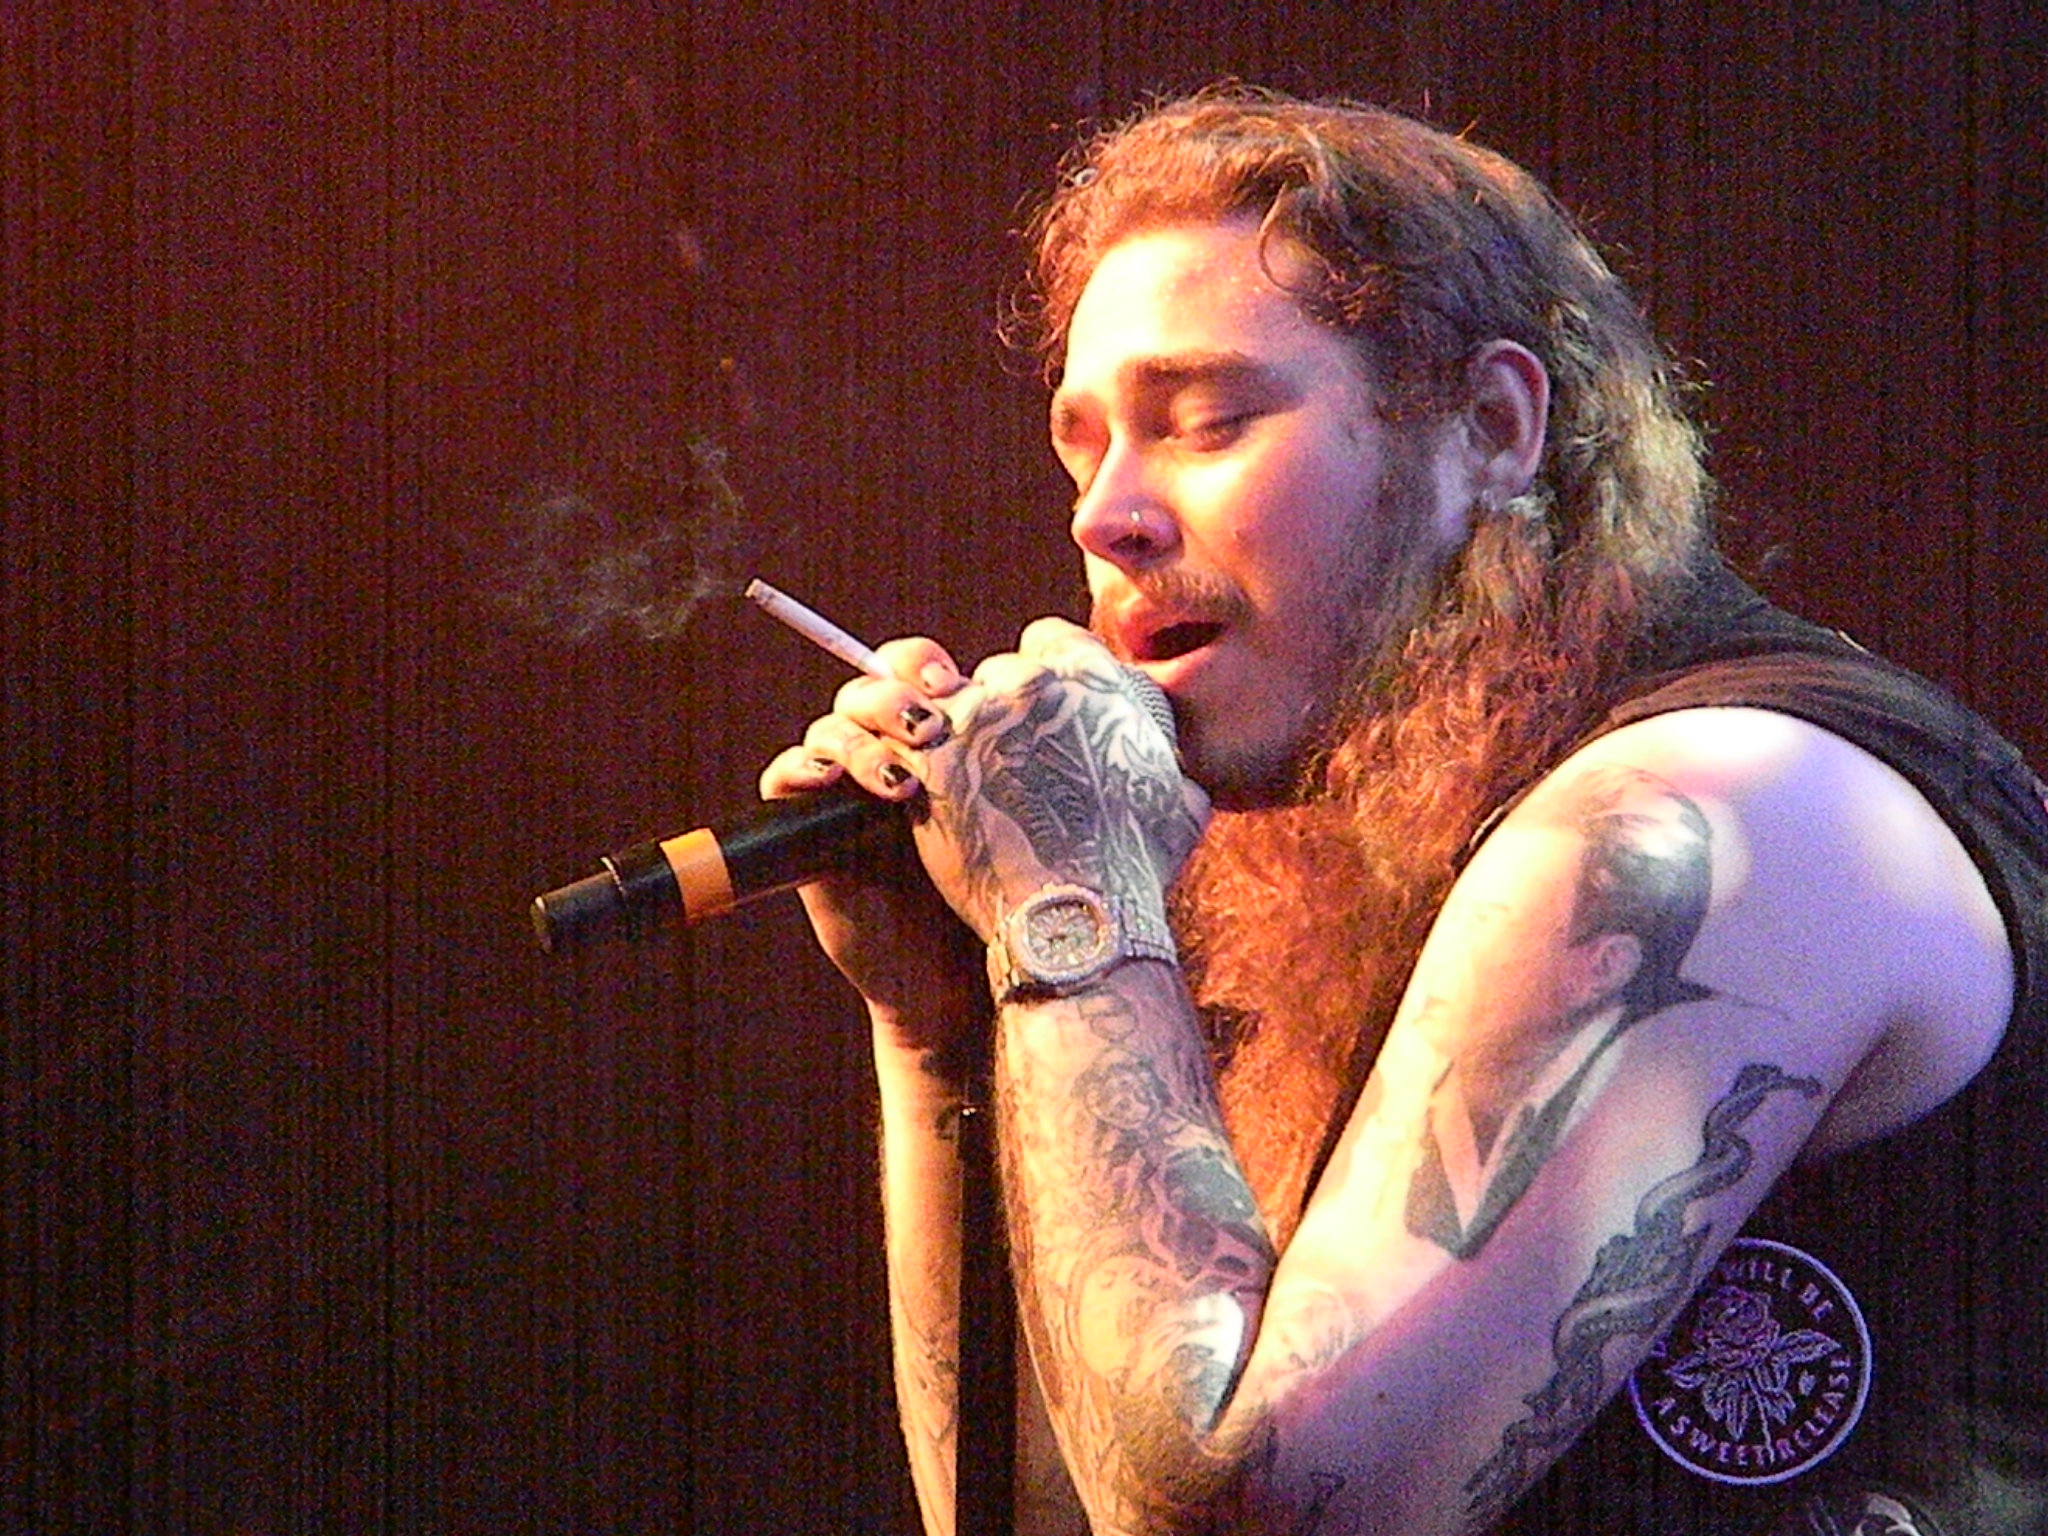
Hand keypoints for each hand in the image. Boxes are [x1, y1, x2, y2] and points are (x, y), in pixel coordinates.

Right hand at [758, 637, 982, 1047]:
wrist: (958, 970)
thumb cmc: (1000, 890)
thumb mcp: (1016, 813)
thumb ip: (1018, 753)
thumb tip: (1054, 687)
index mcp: (934, 739)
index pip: (911, 670)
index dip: (921, 665)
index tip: (954, 685)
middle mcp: (887, 755)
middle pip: (866, 690)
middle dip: (891, 697)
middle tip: (927, 729)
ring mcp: (846, 790)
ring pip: (829, 729)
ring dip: (857, 741)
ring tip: (898, 783)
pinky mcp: (810, 828)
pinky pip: (783, 778)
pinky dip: (799, 767)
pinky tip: (828, 779)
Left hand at [906, 618, 1210, 943]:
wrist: (1079, 914)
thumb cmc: (1132, 867)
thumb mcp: (1182, 807)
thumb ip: (1173, 773)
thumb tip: (1180, 780)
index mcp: (1094, 682)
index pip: (1050, 639)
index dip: (1042, 669)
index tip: (1037, 706)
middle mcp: (1034, 684)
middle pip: (999, 670)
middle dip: (998, 708)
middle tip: (1003, 755)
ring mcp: (978, 717)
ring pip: (947, 699)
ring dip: (950, 731)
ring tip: (958, 772)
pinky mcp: (932, 758)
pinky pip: (900, 735)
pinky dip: (903, 756)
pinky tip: (910, 783)